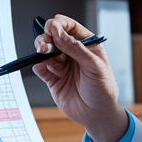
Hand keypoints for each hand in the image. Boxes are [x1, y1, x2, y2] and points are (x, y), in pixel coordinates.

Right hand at [32, 14, 128, 141]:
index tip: (52, 29)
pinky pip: (40, 67)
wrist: (96, 116)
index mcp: (87, 45)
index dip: (59, 24)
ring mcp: (62, 65)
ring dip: (42, 49)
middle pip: (53, 36)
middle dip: (47, 36)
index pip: (69, 26)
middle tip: (45, 44)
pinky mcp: (52, 78)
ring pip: (45, 50)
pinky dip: (38, 66)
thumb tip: (58, 32)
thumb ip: (75, 48)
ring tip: (43, 53)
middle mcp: (73, 52)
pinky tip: (42, 68)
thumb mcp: (94, 66)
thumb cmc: (103, 91)